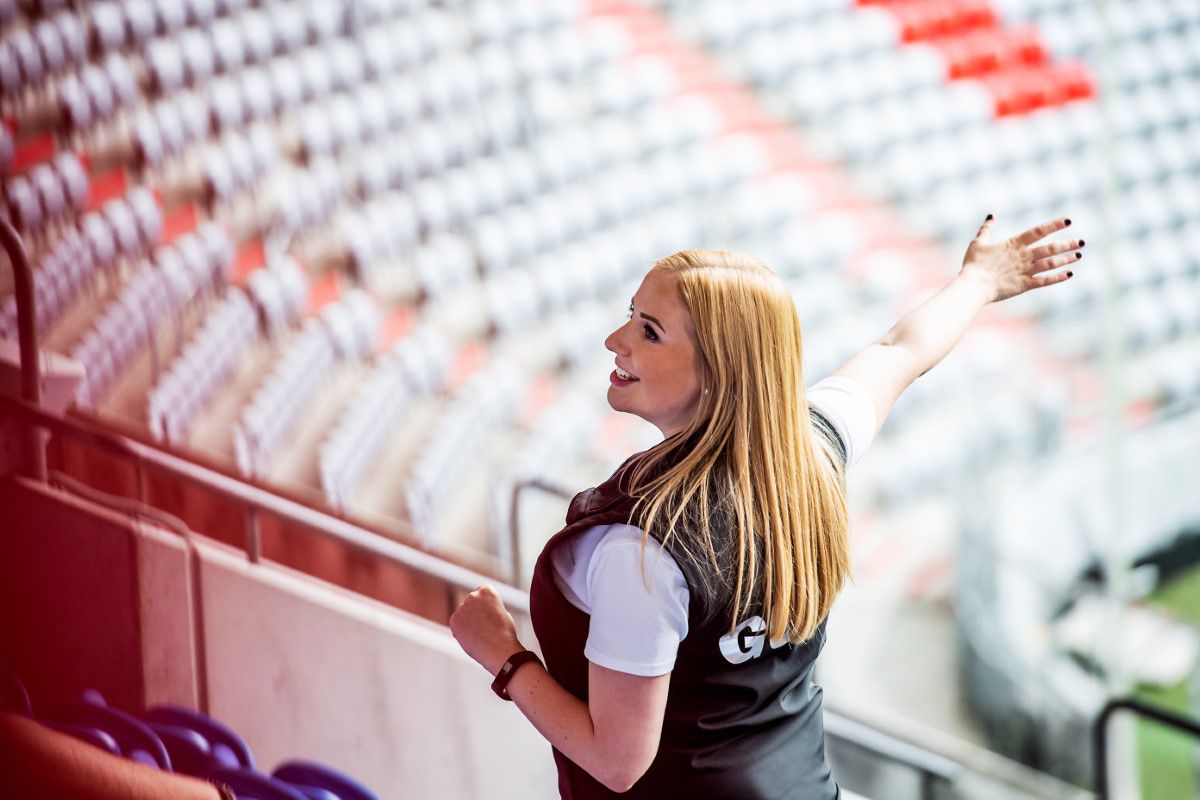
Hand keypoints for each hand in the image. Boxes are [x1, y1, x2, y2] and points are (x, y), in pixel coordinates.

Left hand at [449, 584, 523, 675]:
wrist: (499, 648)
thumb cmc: (505, 633)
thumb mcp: (502, 612)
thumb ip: (489, 607)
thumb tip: (479, 612)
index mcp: (487, 590)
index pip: (481, 594)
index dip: (486, 606)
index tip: (492, 616)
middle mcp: (473, 595)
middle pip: (470, 603)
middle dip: (475, 613)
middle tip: (485, 627)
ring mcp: (462, 607)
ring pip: (463, 614)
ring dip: (468, 622)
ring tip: (480, 634)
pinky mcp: (454, 620)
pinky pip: (456, 624)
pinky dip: (461, 631)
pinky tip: (472, 637)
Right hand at [959, 214, 1083, 302]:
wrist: (973, 285)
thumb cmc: (974, 264)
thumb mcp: (977, 243)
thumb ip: (986, 229)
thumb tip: (992, 216)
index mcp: (1014, 244)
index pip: (1039, 231)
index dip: (1054, 225)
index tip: (1068, 221)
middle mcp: (1024, 256)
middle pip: (1051, 248)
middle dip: (1068, 244)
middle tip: (1081, 241)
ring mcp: (1026, 271)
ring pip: (1051, 263)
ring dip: (1066, 259)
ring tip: (1078, 255)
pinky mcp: (1025, 285)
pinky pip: (1046, 281)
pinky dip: (1058, 277)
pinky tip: (1069, 273)